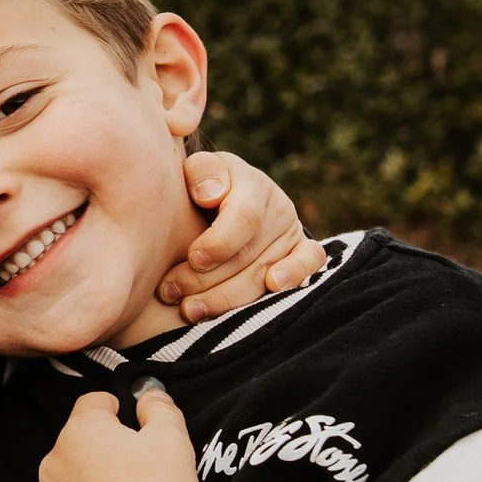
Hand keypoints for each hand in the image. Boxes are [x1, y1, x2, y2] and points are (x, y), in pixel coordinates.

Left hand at [34, 382, 201, 481]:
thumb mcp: (173, 438)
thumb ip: (158, 408)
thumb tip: (149, 397)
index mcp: (81, 432)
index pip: (93, 405)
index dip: (116, 412)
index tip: (132, 427)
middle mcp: (53, 464)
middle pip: (77, 445)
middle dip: (101, 453)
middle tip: (134, 474)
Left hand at [161, 153, 326, 320]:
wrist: (225, 198)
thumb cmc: (203, 188)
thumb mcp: (198, 172)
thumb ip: (202, 172)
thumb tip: (210, 194)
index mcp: (251, 185)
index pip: (245, 216)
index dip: (219, 242)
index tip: (193, 258)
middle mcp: (277, 208)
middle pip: (247, 254)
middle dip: (205, 279)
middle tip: (171, 292)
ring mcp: (291, 233)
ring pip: (264, 273)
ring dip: (227, 297)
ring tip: (190, 310)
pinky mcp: (303, 253)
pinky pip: (309, 265)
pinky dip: (294, 276)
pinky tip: (272, 287)